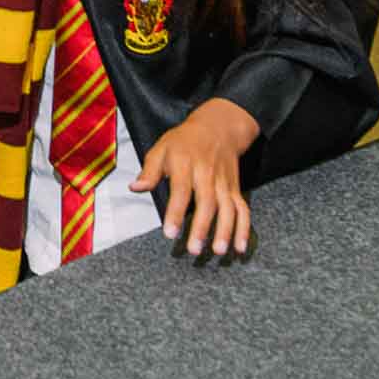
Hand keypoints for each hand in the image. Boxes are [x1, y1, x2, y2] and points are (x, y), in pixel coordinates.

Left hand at [133, 97, 259, 258]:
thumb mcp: (162, 147)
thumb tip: (135, 188)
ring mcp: (224, 183)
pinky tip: (239, 247)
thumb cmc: (185, 141)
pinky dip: (244, 229)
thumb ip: (150, 170)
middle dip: (201, 227)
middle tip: (194, 249)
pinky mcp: (235, 189)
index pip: (181, 190)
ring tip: (217, 251)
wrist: (219, 127)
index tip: (170, 233)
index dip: (175, 212)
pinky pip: (242, 210)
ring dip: (225, 231)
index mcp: (186, 163)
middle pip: (207, 202)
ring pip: (228, 208)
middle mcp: (207, 174)